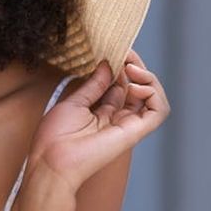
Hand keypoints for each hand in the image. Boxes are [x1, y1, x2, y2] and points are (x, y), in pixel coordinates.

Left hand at [27, 48, 170, 193]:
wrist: (52, 161)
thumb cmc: (56, 136)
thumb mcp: (75, 102)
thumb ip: (95, 84)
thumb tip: (108, 64)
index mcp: (102, 112)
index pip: (122, 84)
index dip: (122, 66)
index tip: (116, 50)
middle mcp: (117, 118)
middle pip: (139, 89)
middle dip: (136, 67)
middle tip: (126, 54)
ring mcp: (127, 125)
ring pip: (154, 98)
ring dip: (148, 78)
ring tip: (131, 69)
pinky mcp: (134, 132)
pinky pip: (159, 112)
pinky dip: (153, 94)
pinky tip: (135, 86)